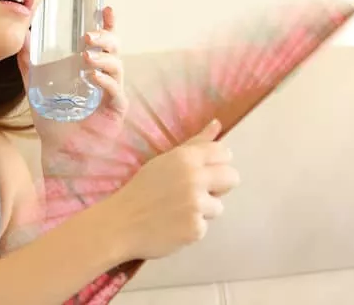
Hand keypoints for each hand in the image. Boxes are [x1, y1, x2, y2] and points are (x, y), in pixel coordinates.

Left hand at [17, 6, 127, 151]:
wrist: (58, 151)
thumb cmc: (53, 121)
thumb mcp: (36, 88)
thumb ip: (29, 66)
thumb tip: (22, 39)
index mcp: (91, 69)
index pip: (103, 42)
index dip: (107, 25)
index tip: (105, 9)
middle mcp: (105, 77)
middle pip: (115, 49)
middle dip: (105, 38)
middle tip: (87, 36)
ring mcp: (113, 94)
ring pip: (118, 67)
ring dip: (103, 59)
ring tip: (86, 57)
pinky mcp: (116, 111)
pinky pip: (116, 91)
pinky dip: (105, 81)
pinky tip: (92, 77)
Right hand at [102, 119, 240, 260]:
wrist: (121, 223)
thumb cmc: (142, 189)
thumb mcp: (165, 161)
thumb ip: (195, 144)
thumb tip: (217, 124)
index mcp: (185, 158)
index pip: (223, 152)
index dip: (217, 163)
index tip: (204, 171)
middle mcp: (194, 178)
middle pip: (232, 178)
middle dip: (220, 185)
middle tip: (198, 191)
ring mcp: (196, 205)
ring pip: (218, 206)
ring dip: (203, 210)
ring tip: (179, 210)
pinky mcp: (196, 229)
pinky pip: (205, 226)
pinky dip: (192, 227)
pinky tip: (174, 224)